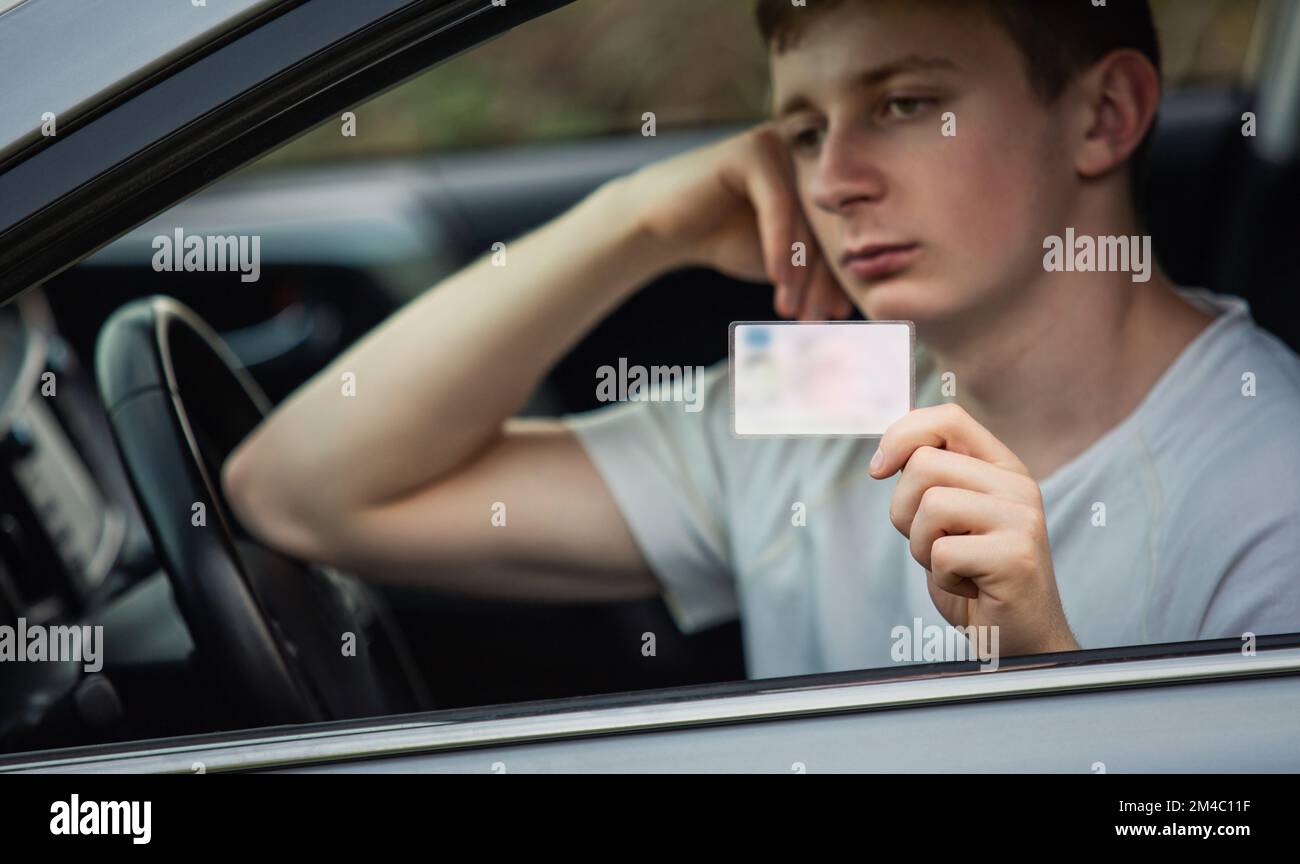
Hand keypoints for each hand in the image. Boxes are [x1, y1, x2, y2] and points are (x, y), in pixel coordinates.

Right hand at [624, 123, 851, 319]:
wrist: (660, 224)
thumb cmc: (722, 238)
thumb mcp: (778, 257)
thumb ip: (814, 267)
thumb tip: (851, 303)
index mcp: (820, 173)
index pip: (837, 230)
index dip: (837, 276)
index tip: (836, 317)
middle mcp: (806, 152)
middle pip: (824, 225)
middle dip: (821, 279)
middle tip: (817, 320)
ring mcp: (782, 145)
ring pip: (804, 219)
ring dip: (802, 272)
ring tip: (794, 311)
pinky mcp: (754, 149)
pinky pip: (779, 206)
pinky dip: (780, 247)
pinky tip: (776, 281)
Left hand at [868, 403, 1078, 655]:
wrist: (1018, 637)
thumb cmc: (974, 576)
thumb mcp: (949, 517)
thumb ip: (931, 478)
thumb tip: (886, 454)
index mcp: (1002, 467)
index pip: (948, 418)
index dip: (902, 435)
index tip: (878, 470)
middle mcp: (1018, 485)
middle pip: (924, 464)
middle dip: (905, 509)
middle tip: (934, 543)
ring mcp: (1022, 519)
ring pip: (930, 505)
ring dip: (923, 546)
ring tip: (954, 564)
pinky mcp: (1016, 556)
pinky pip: (942, 552)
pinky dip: (941, 576)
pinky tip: (970, 586)